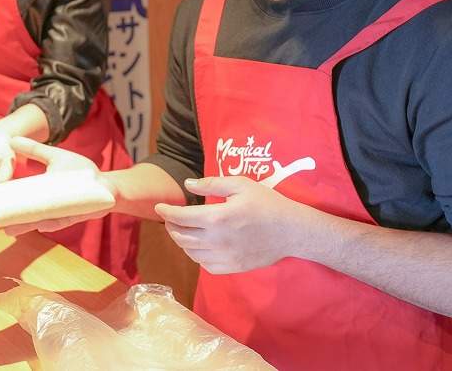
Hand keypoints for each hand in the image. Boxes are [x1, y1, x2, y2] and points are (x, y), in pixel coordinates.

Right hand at [2, 137, 112, 235]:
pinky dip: (52, 224)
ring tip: (10, 230)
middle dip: (9, 219)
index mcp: (40, 192)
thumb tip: (12, 139)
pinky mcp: (75, 216)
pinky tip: (41, 225)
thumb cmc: (81, 172)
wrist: (106, 184)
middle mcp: (47, 205)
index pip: (18, 198)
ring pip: (39, 221)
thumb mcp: (54, 157)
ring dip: (25, 226)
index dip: (2, 201)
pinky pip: (62, 222)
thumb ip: (34, 150)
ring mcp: (60, 212)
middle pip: (25, 214)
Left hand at [154, 176, 314, 273]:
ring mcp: (224, 257)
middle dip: (171, 226)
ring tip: (182, 230)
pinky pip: (205, 265)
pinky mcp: (232, 267)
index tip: (160, 207)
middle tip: (170, 218)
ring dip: (181, 241)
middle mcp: (217, 240)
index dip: (166, 212)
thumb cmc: (267, 203)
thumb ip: (212, 184)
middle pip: (181, 237)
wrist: (292, 231)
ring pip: (190, 253)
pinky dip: (196, 255)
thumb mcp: (241, 184)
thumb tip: (188, 185)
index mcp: (217, 218)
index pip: (181, 218)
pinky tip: (198, 246)